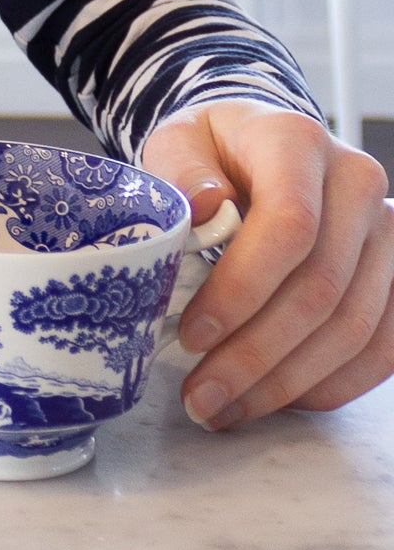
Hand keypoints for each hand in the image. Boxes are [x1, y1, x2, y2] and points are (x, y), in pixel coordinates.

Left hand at [140, 100, 393, 428]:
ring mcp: (388, 233)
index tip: (191, 337)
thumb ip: (182, 171)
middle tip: (201, 397)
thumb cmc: (210, 151)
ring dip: (286, 382)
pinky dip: (328, 383)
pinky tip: (276, 400)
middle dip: (256, 355)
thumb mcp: (177, 142)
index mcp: (297, 142)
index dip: (242, 291)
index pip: (288, 227)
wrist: (254, 145)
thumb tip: (203, 206)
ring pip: (353, 327)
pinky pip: (381, 347)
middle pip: (321, 289)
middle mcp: (357, 184)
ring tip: (224, 408)